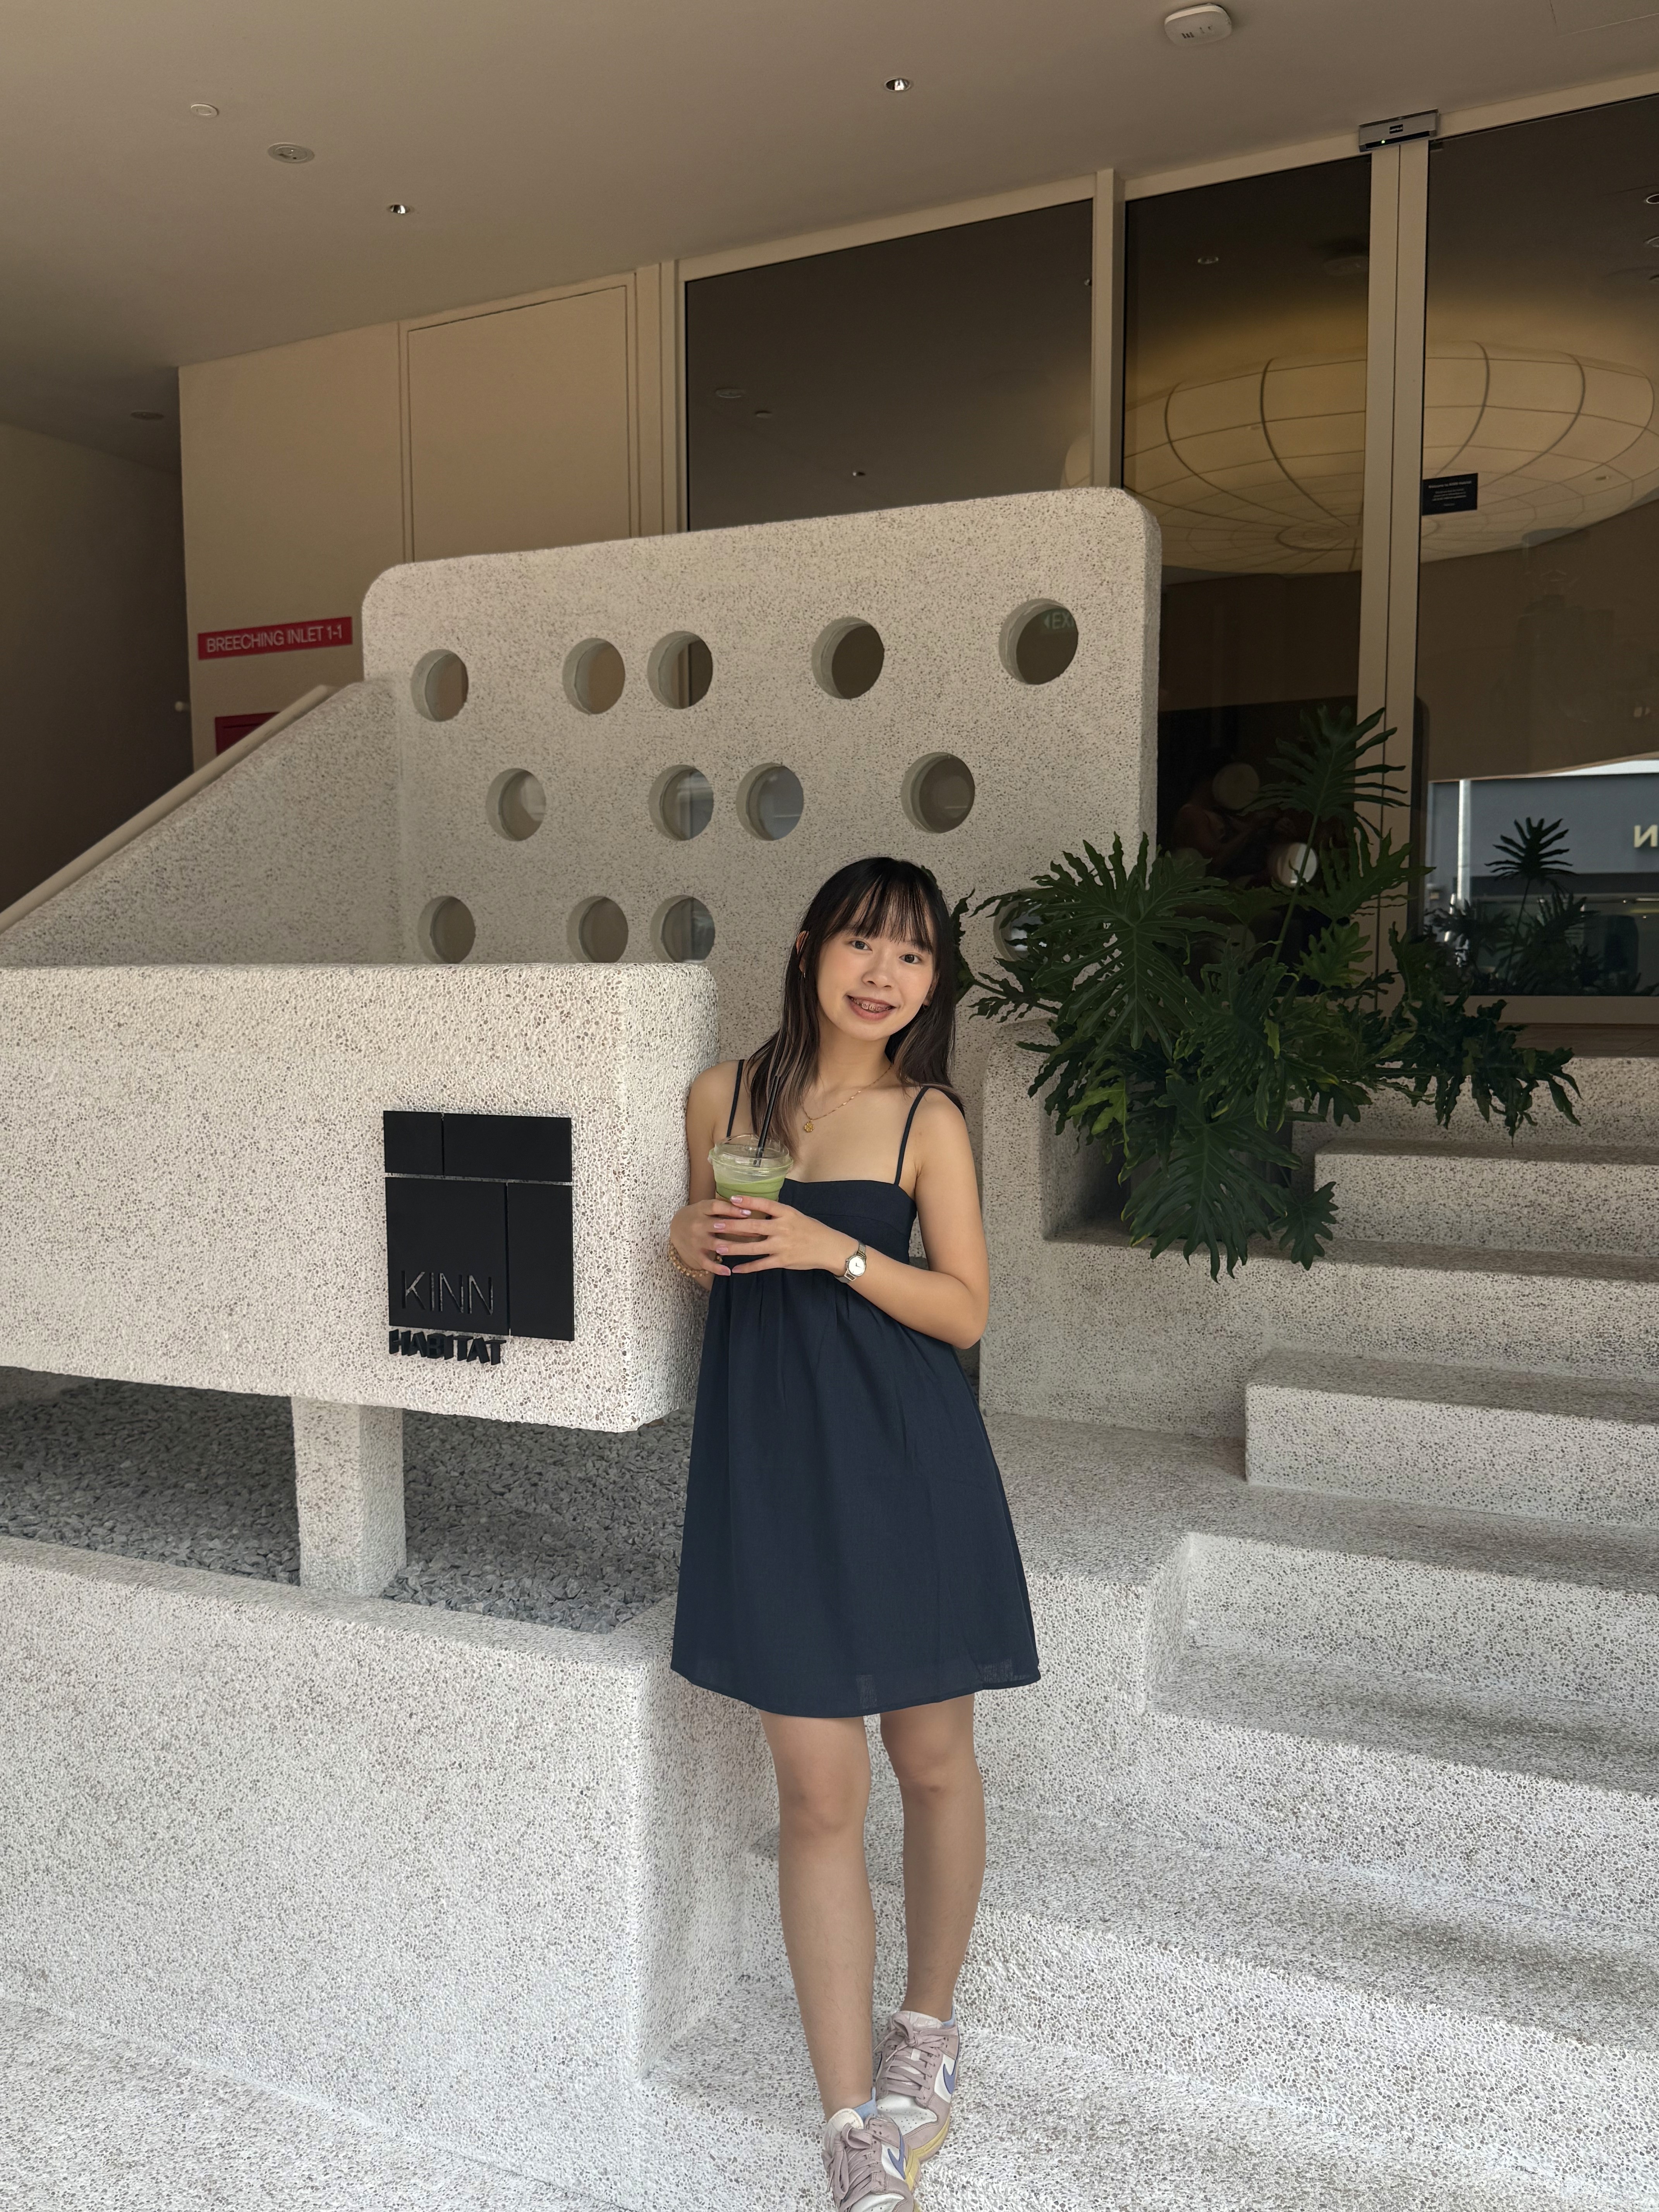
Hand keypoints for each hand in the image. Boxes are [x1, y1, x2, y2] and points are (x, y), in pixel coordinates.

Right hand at [669, 1197, 773, 1278]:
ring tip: (749, 1249)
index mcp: (701, 1209)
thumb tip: (748, 1206)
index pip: (717, 1207)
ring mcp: (696, 1240)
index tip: (749, 1212)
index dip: (732, 1210)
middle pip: (720, 1226)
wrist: (676, 1227)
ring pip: (716, 1245)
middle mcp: (697, 1224)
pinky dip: (717, 1268)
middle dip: (739, 1229)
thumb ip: (723, 1206)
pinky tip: (728, 1272)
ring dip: (732, 1247)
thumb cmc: (699, 1215)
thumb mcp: (706, 1206)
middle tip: (757, 1231)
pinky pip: (706, 1263)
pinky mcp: (694, 1254)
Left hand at [707, 1195, 848, 1275]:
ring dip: (734, 1248)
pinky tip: (735, 1269)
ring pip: (753, 1247)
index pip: (764, 1205)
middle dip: (732, 1226)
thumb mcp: (796, 1216)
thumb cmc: (811, 1230)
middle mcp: (782, 1228)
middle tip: (715, 1225)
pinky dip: (747, 1267)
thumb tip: (755, 1209)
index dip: (747, 1202)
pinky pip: (761, 1265)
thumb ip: (777, 1214)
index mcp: (786, 1213)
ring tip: (718, 1247)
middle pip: (752, 1227)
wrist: (829, 1248)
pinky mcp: (783, 1261)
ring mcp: (782, 1246)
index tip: (731, 1199)